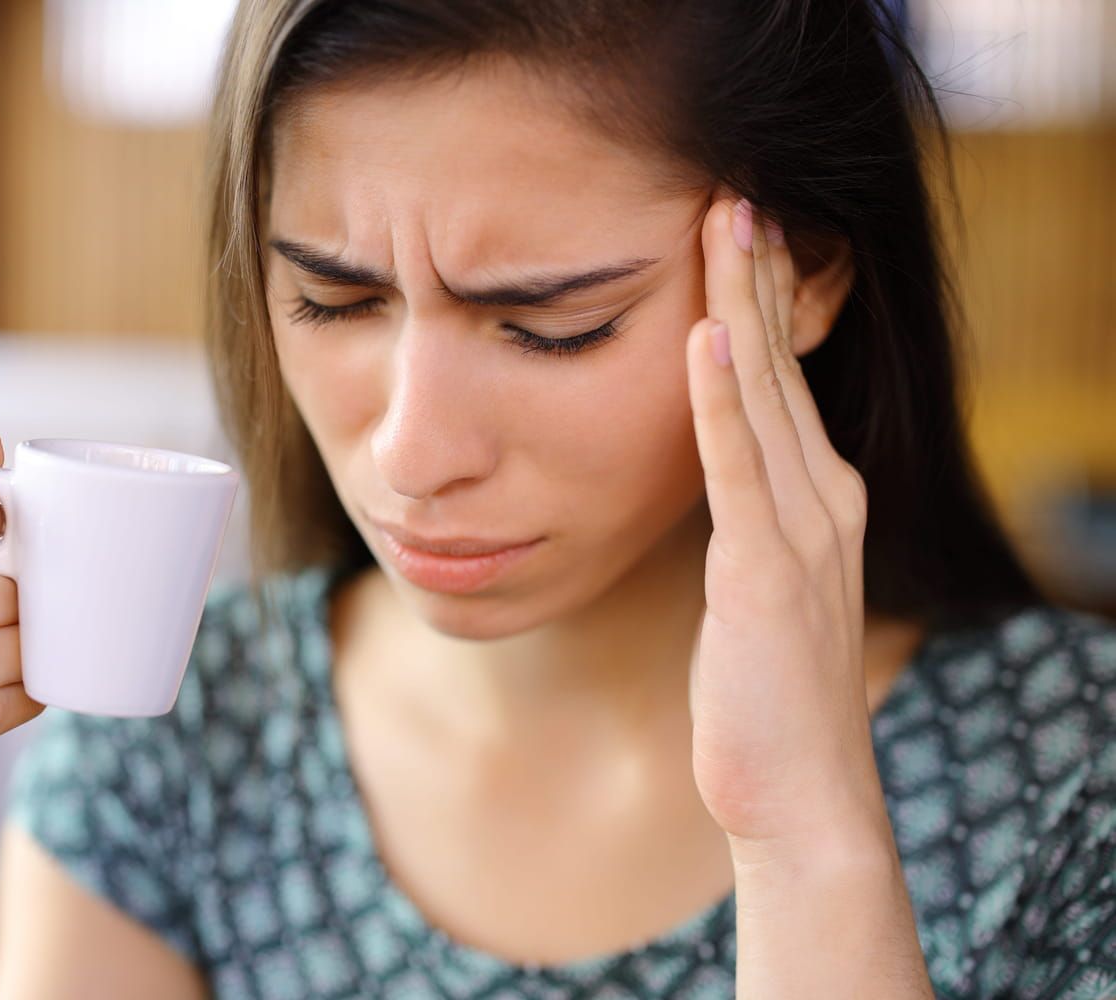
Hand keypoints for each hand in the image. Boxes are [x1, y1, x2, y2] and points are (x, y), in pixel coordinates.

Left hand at [683, 197, 883, 849]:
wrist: (797, 794)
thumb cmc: (763, 694)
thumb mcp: (757, 586)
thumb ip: (745, 521)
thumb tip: (710, 479)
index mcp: (819, 499)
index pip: (783, 379)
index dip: (760, 301)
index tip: (733, 232)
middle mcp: (824, 499)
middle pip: (782, 365)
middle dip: (755, 275)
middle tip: (730, 190)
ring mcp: (801, 532)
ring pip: (765, 395)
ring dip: (741, 304)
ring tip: (723, 223)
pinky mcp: (766, 572)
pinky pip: (739, 468)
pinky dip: (721, 399)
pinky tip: (703, 336)